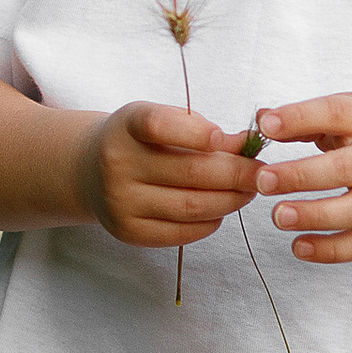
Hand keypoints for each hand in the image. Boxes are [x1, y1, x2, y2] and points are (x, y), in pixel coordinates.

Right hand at [81, 101, 260, 249]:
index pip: (159, 125)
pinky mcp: (128, 232)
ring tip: (248, 191)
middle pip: (190, 172)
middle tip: (263, 173)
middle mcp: (117, 163)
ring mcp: (120, 202)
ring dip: (231, 200)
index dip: (196, 132)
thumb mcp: (164, 121)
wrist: (89, 169)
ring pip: (191, 206)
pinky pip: (182, 232)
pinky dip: (211, 221)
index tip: (225, 138)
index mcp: (126, 125)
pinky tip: (221, 208)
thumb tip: (250, 145)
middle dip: (237, 173)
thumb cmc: (140, 140)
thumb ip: (205, 130)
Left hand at [252, 90, 351, 263]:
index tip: (266, 126)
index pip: (337, 114)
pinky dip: (331, 250)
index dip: (300, 118)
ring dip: (314, 217)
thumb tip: (261, 122)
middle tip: (263, 181)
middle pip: (344, 170)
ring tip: (278, 216)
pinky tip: (299, 247)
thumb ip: (309, 117)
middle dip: (300, 176)